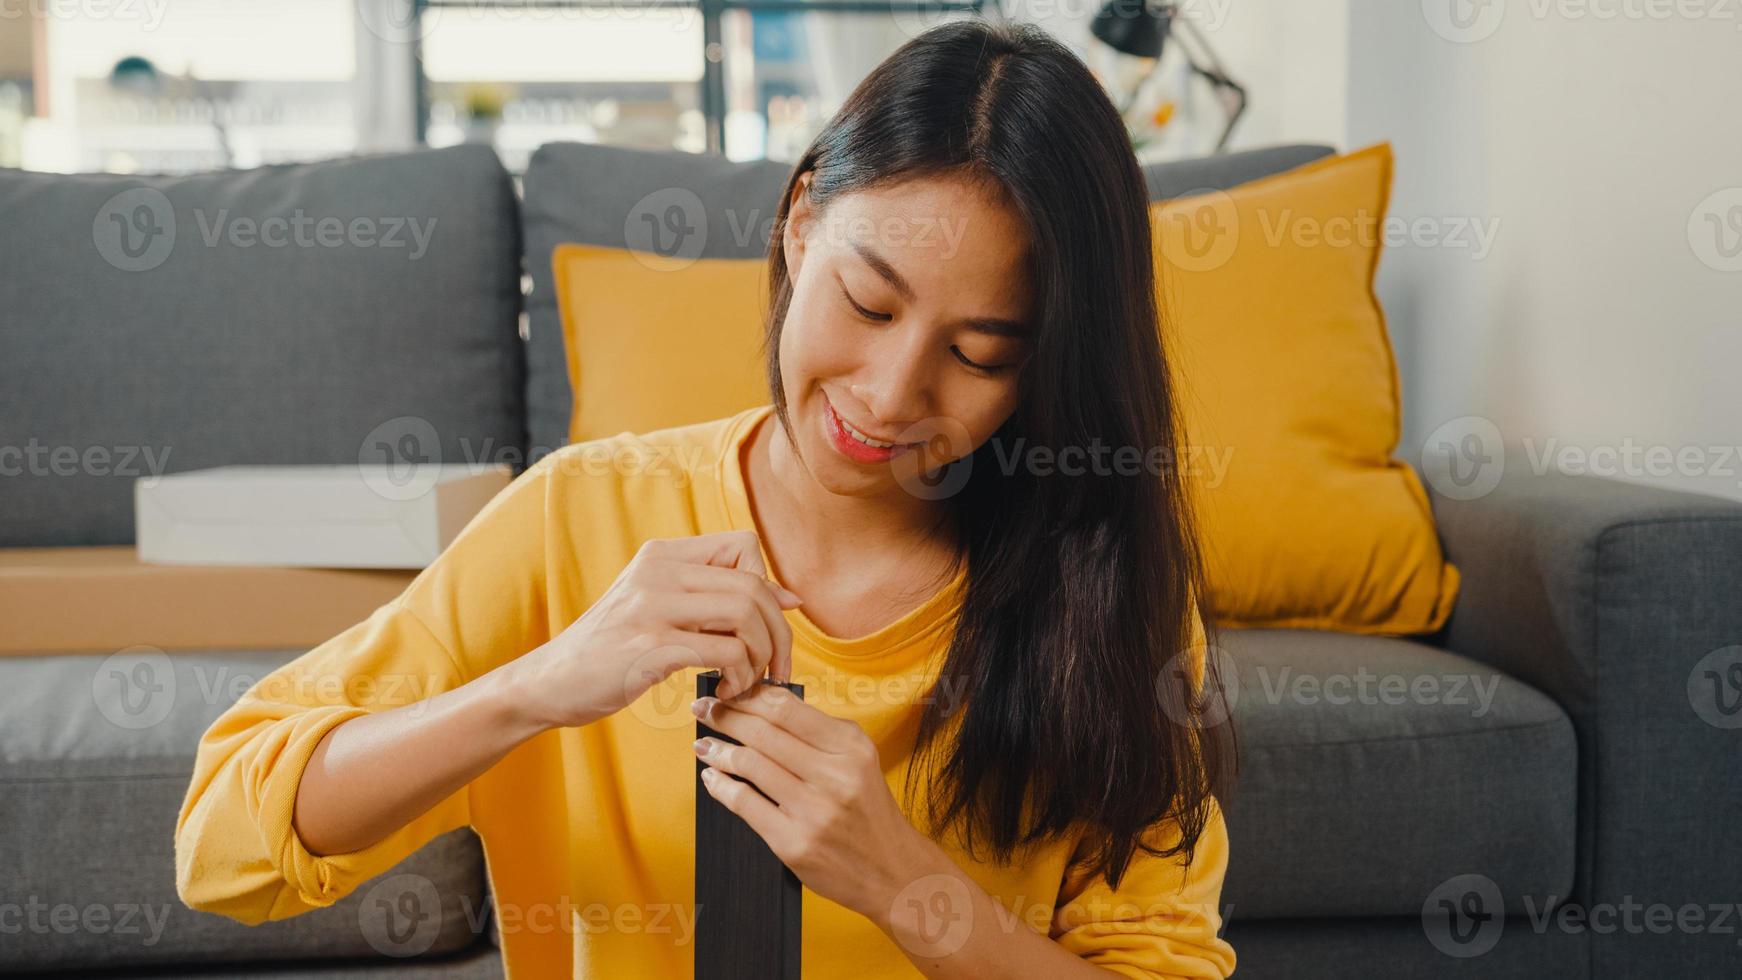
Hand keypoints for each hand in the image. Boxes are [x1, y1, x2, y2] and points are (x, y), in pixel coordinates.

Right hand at [509, 531, 802, 730]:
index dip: (768, 586)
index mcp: (663, 555)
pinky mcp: (648, 646)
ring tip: (748, 681)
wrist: (548, 682)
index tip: (768, 626)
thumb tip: (791, 596)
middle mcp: (658, 571)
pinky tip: (726, 692)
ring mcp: (652, 606)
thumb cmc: (612, 650)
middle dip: (778, 632)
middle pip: (753, 584)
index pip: (744, 545)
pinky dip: (740, 676)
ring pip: (744, 613)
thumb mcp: (661, 608)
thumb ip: (718, 598)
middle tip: (776, 666)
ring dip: (760, 655)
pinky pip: (724, 652)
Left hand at [690, 684, 939, 921]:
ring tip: (703, 743)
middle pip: (763, 732)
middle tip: (703, 708)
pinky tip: (712, 777)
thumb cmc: (868, 810)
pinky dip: (721, 786)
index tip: (727, 690)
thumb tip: (763, 705)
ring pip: (750, 765)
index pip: (786, 708)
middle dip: (725, 715)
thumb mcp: (858, 759)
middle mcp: (834, 775)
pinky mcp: (793, 843)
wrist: (891, 870)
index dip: (748, 696)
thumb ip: (819, 733)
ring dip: (718, 750)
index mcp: (850, 747)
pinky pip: (744, 804)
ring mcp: (812, 811)